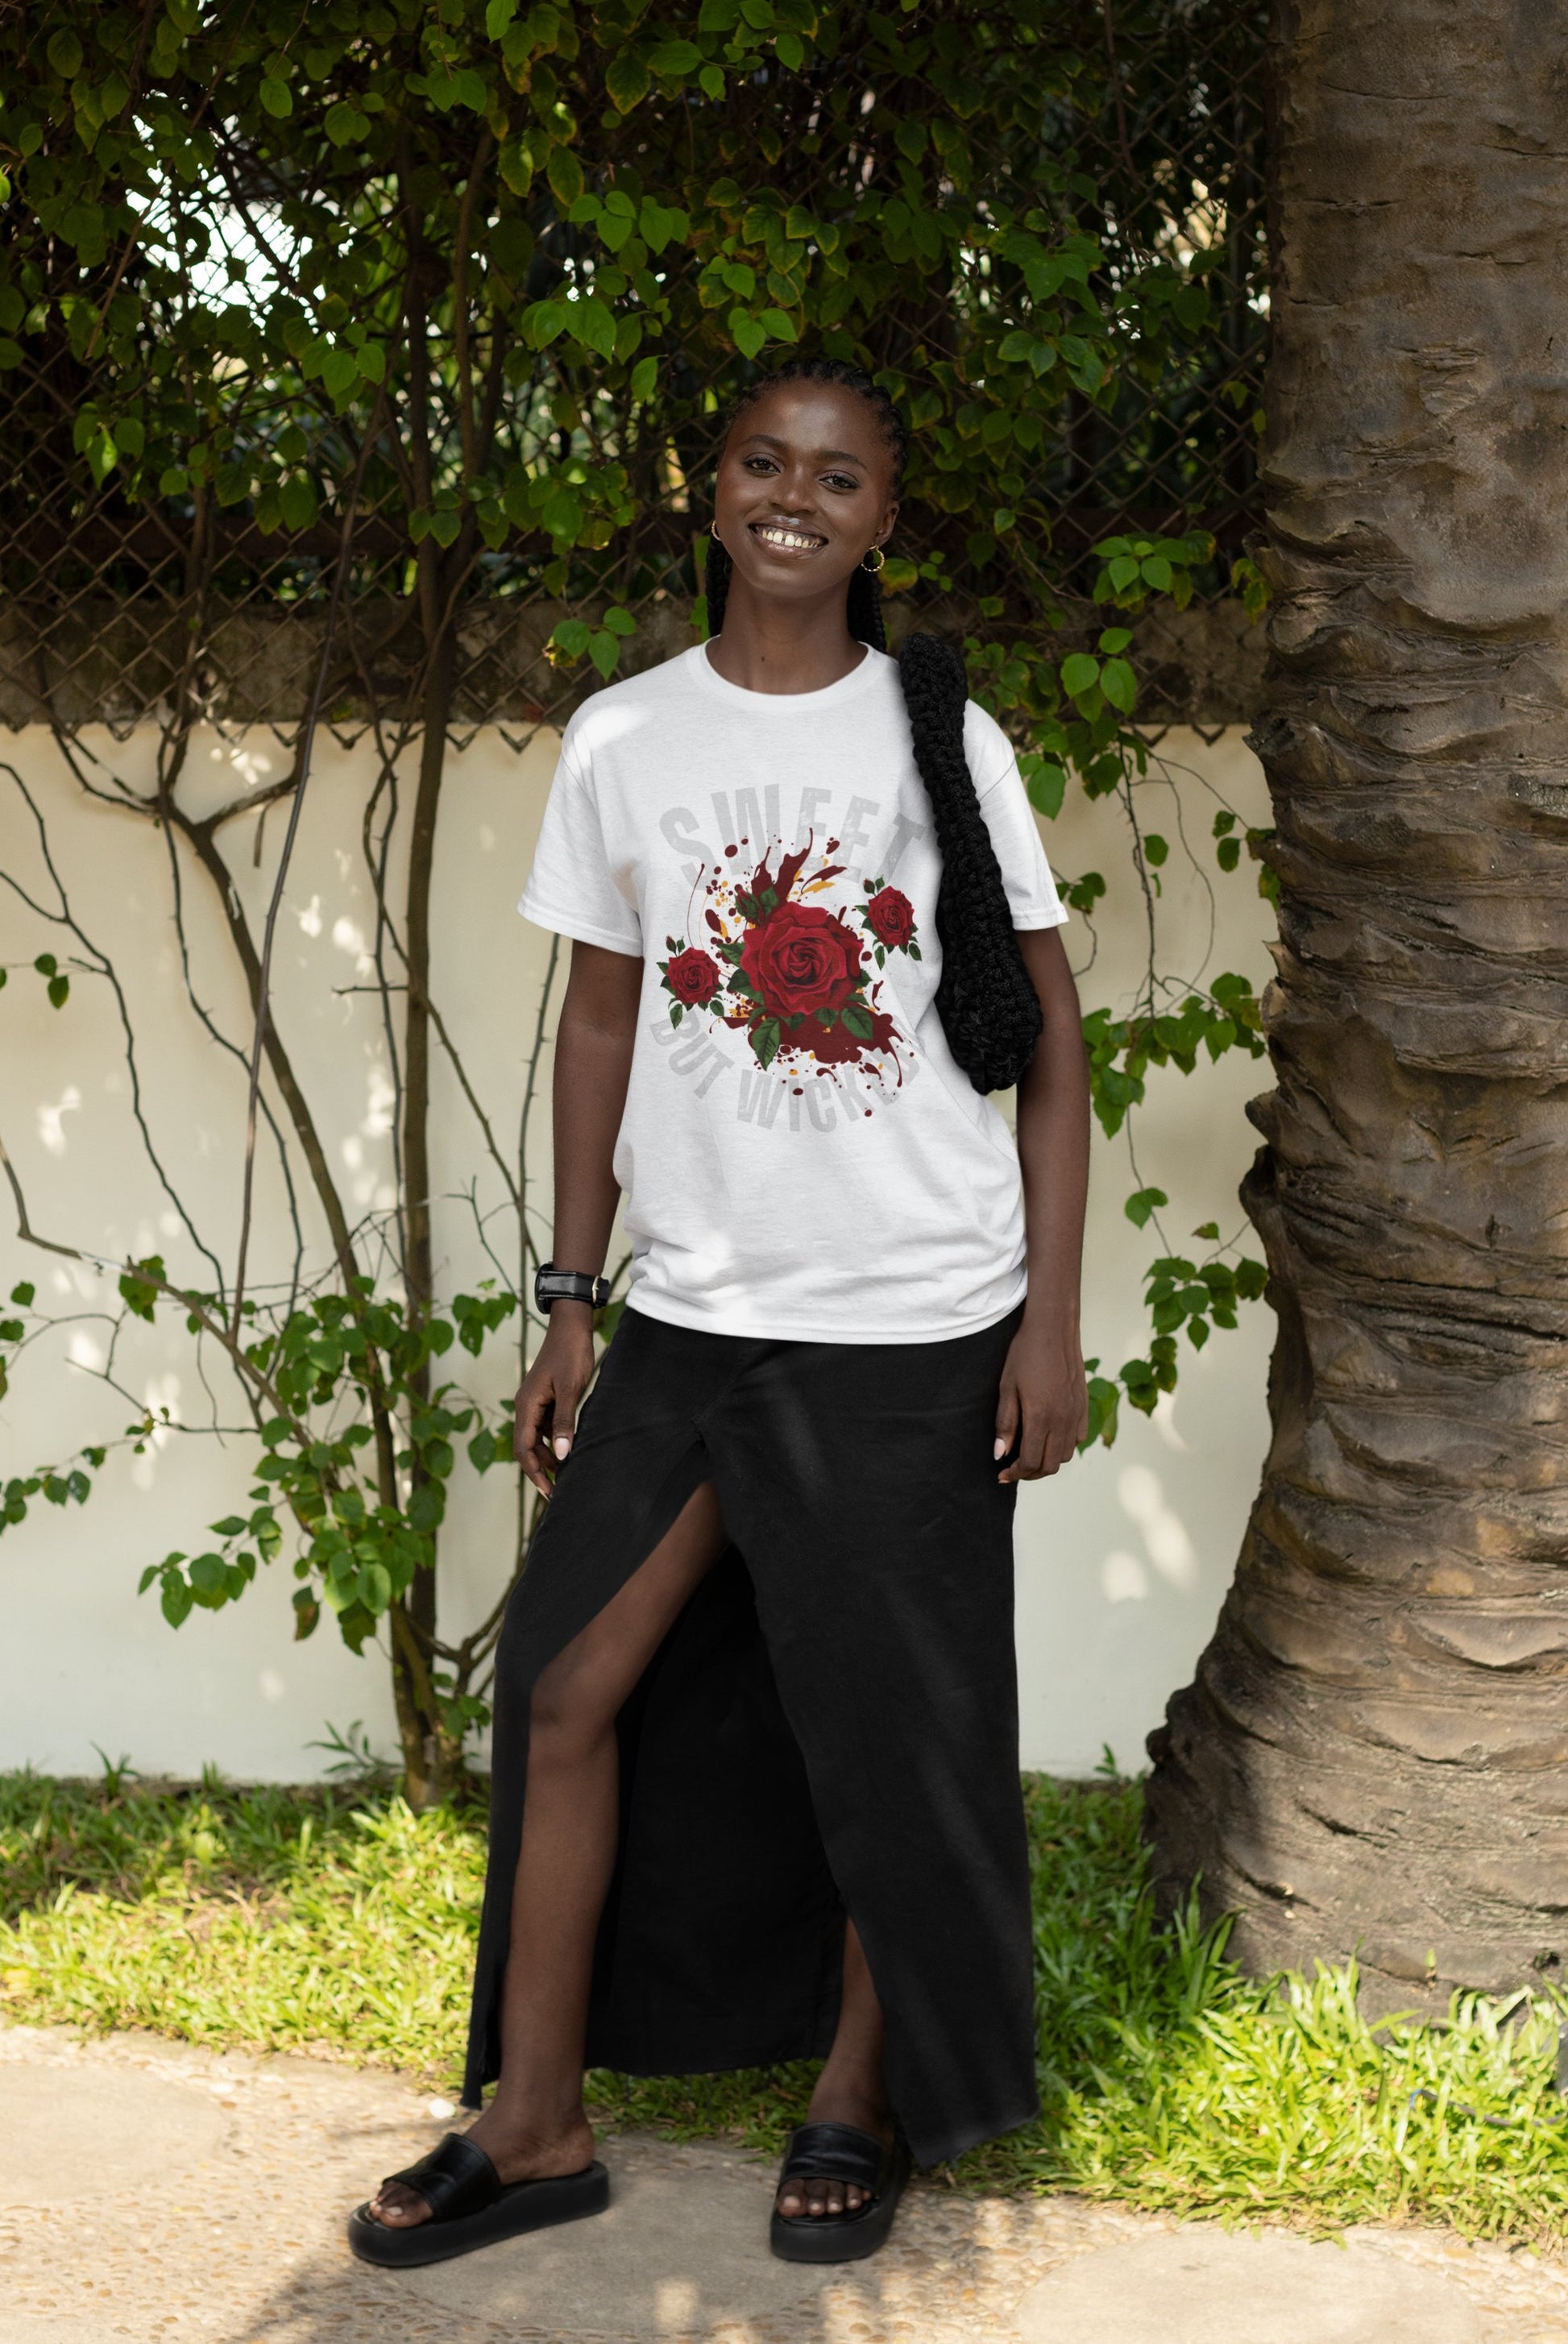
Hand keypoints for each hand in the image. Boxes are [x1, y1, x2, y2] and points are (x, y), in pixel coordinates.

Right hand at [514, 1306, 594, 1495]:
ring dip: (548, 1456)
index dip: (534, 1472)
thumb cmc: (570, 1354)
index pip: (523, 1448)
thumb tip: (560, 1455)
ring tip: (567, 1475)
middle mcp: (526, 1406)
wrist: (571, 1327)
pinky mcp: (547, 1399)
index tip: (548, 1491)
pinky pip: (546, 1426)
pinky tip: (569, 1450)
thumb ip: (565, 1422)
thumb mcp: (570, 1389)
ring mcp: (536, 1402)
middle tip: (558, 1491)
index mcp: (526, 1405)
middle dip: (541, 1470)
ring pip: (537, 1438)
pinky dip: (554, 1441)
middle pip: (527, 1447)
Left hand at [993, 1313, 1087, 1483]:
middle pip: (1049, 1465)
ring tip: (1030, 1454)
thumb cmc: (1025, 1355)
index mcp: (1041, 1417)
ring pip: (1065, 1455)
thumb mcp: (1006, 1387)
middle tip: (1014, 1469)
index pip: (1030, 1462)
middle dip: (1030, 1473)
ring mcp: (1076, 1414)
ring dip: (1047, 1461)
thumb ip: (1005, 1423)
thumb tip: (1000, 1455)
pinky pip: (1078, 1439)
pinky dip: (1063, 1446)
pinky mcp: (1084, 1406)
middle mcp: (1062, 1420)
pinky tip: (1049, 1437)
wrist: (1054, 1329)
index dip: (1015, 1474)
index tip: (1002, 1474)